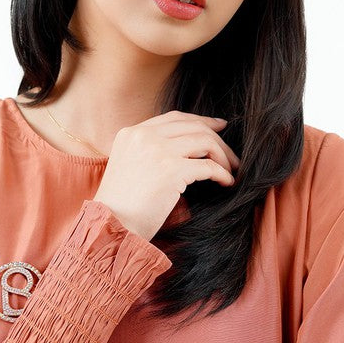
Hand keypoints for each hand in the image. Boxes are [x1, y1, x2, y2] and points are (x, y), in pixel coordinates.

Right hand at [93, 111, 240, 241]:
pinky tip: (227, 183)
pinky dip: (222, 174)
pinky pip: (209, 166)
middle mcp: (143, 136)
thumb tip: (187, 148)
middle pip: (194, 126)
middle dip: (218, 140)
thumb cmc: (121, 205)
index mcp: (131, 133)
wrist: (112, 224)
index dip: (201, 120)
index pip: (175, 118)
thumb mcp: (129, 165)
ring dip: (223, 156)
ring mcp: (158, 150)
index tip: (219, 127)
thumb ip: (148, 151)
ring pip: (205, 142)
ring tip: (230, 170)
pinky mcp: (171, 169)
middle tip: (231, 156)